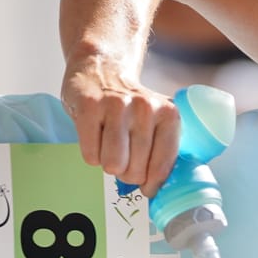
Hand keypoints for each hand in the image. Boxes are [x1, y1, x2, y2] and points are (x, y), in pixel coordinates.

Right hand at [61, 56, 181, 196]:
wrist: (101, 68)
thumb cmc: (129, 106)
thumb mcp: (157, 122)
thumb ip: (162, 151)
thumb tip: (154, 190)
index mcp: (169, 115)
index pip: (161, 168)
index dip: (150, 184)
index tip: (146, 186)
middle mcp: (145, 108)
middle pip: (134, 171)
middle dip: (126, 172)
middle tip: (123, 155)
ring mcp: (116, 105)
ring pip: (112, 165)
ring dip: (108, 163)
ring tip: (109, 144)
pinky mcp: (89, 106)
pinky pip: (91, 155)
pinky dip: (91, 154)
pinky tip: (95, 135)